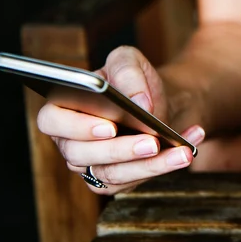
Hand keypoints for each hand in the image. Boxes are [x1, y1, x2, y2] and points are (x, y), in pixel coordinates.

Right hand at [36, 46, 205, 194]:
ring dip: (150, 165)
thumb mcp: (130, 61)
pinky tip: (187, 149)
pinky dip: (165, 165)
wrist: (157, 101)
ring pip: (112, 174)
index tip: (110, 126)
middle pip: (83, 154)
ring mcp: (91, 164)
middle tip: (152, 141)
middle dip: (121, 150)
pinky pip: (135, 180)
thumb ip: (128, 72)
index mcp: (64, 108)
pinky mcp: (115, 180)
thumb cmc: (134, 81)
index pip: (53, 121)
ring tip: (181, 152)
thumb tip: (139, 102)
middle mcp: (71, 141)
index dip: (77, 126)